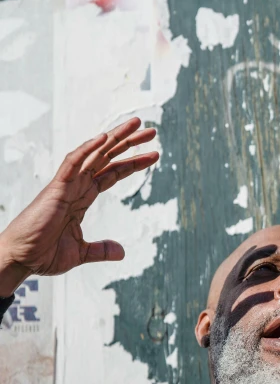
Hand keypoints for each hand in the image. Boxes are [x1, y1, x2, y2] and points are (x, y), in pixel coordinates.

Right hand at [0, 118, 157, 292]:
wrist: (22, 259)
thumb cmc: (43, 253)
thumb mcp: (80, 253)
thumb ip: (100, 250)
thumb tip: (121, 252)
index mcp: (82, 197)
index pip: (112, 174)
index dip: (132, 163)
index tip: (153, 155)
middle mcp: (76, 186)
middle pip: (107, 157)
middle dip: (129, 143)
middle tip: (152, 131)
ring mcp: (66, 185)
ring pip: (94, 153)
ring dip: (114, 137)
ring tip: (136, 123)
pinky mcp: (56, 188)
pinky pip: (72, 163)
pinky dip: (87, 149)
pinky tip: (103, 138)